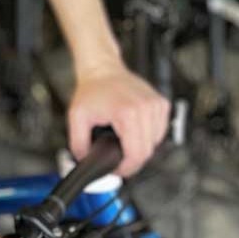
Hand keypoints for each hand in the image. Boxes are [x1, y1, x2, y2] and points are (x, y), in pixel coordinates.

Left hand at [67, 61, 169, 176]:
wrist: (102, 68)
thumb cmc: (91, 89)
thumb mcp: (76, 117)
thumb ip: (79, 144)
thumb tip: (86, 161)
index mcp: (128, 113)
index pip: (136, 154)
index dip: (126, 168)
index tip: (117, 168)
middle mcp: (146, 108)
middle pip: (147, 152)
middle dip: (131, 160)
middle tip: (117, 157)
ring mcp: (157, 105)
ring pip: (155, 143)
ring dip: (140, 147)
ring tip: (123, 138)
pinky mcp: (162, 104)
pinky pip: (159, 131)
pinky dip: (148, 135)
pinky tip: (133, 129)